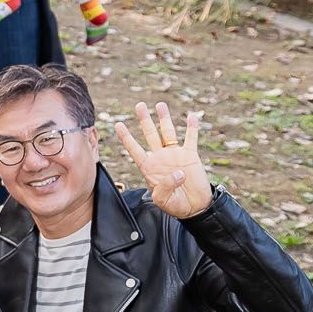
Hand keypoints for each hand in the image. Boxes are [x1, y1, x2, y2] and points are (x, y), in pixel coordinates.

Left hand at [113, 101, 210, 219]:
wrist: (194, 207)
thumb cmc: (175, 204)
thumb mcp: (163, 200)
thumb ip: (166, 186)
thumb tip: (178, 172)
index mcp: (149, 167)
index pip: (134, 149)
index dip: (126, 137)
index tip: (118, 124)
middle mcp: (160, 157)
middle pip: (150, 134)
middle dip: (144, 120)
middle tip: (139, 105)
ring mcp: (175, 154)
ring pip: (168, 132)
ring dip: (164, 118)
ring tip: (160, 105)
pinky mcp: (190, 156)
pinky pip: (190, 138)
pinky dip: (191, 128)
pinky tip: (191, 117)